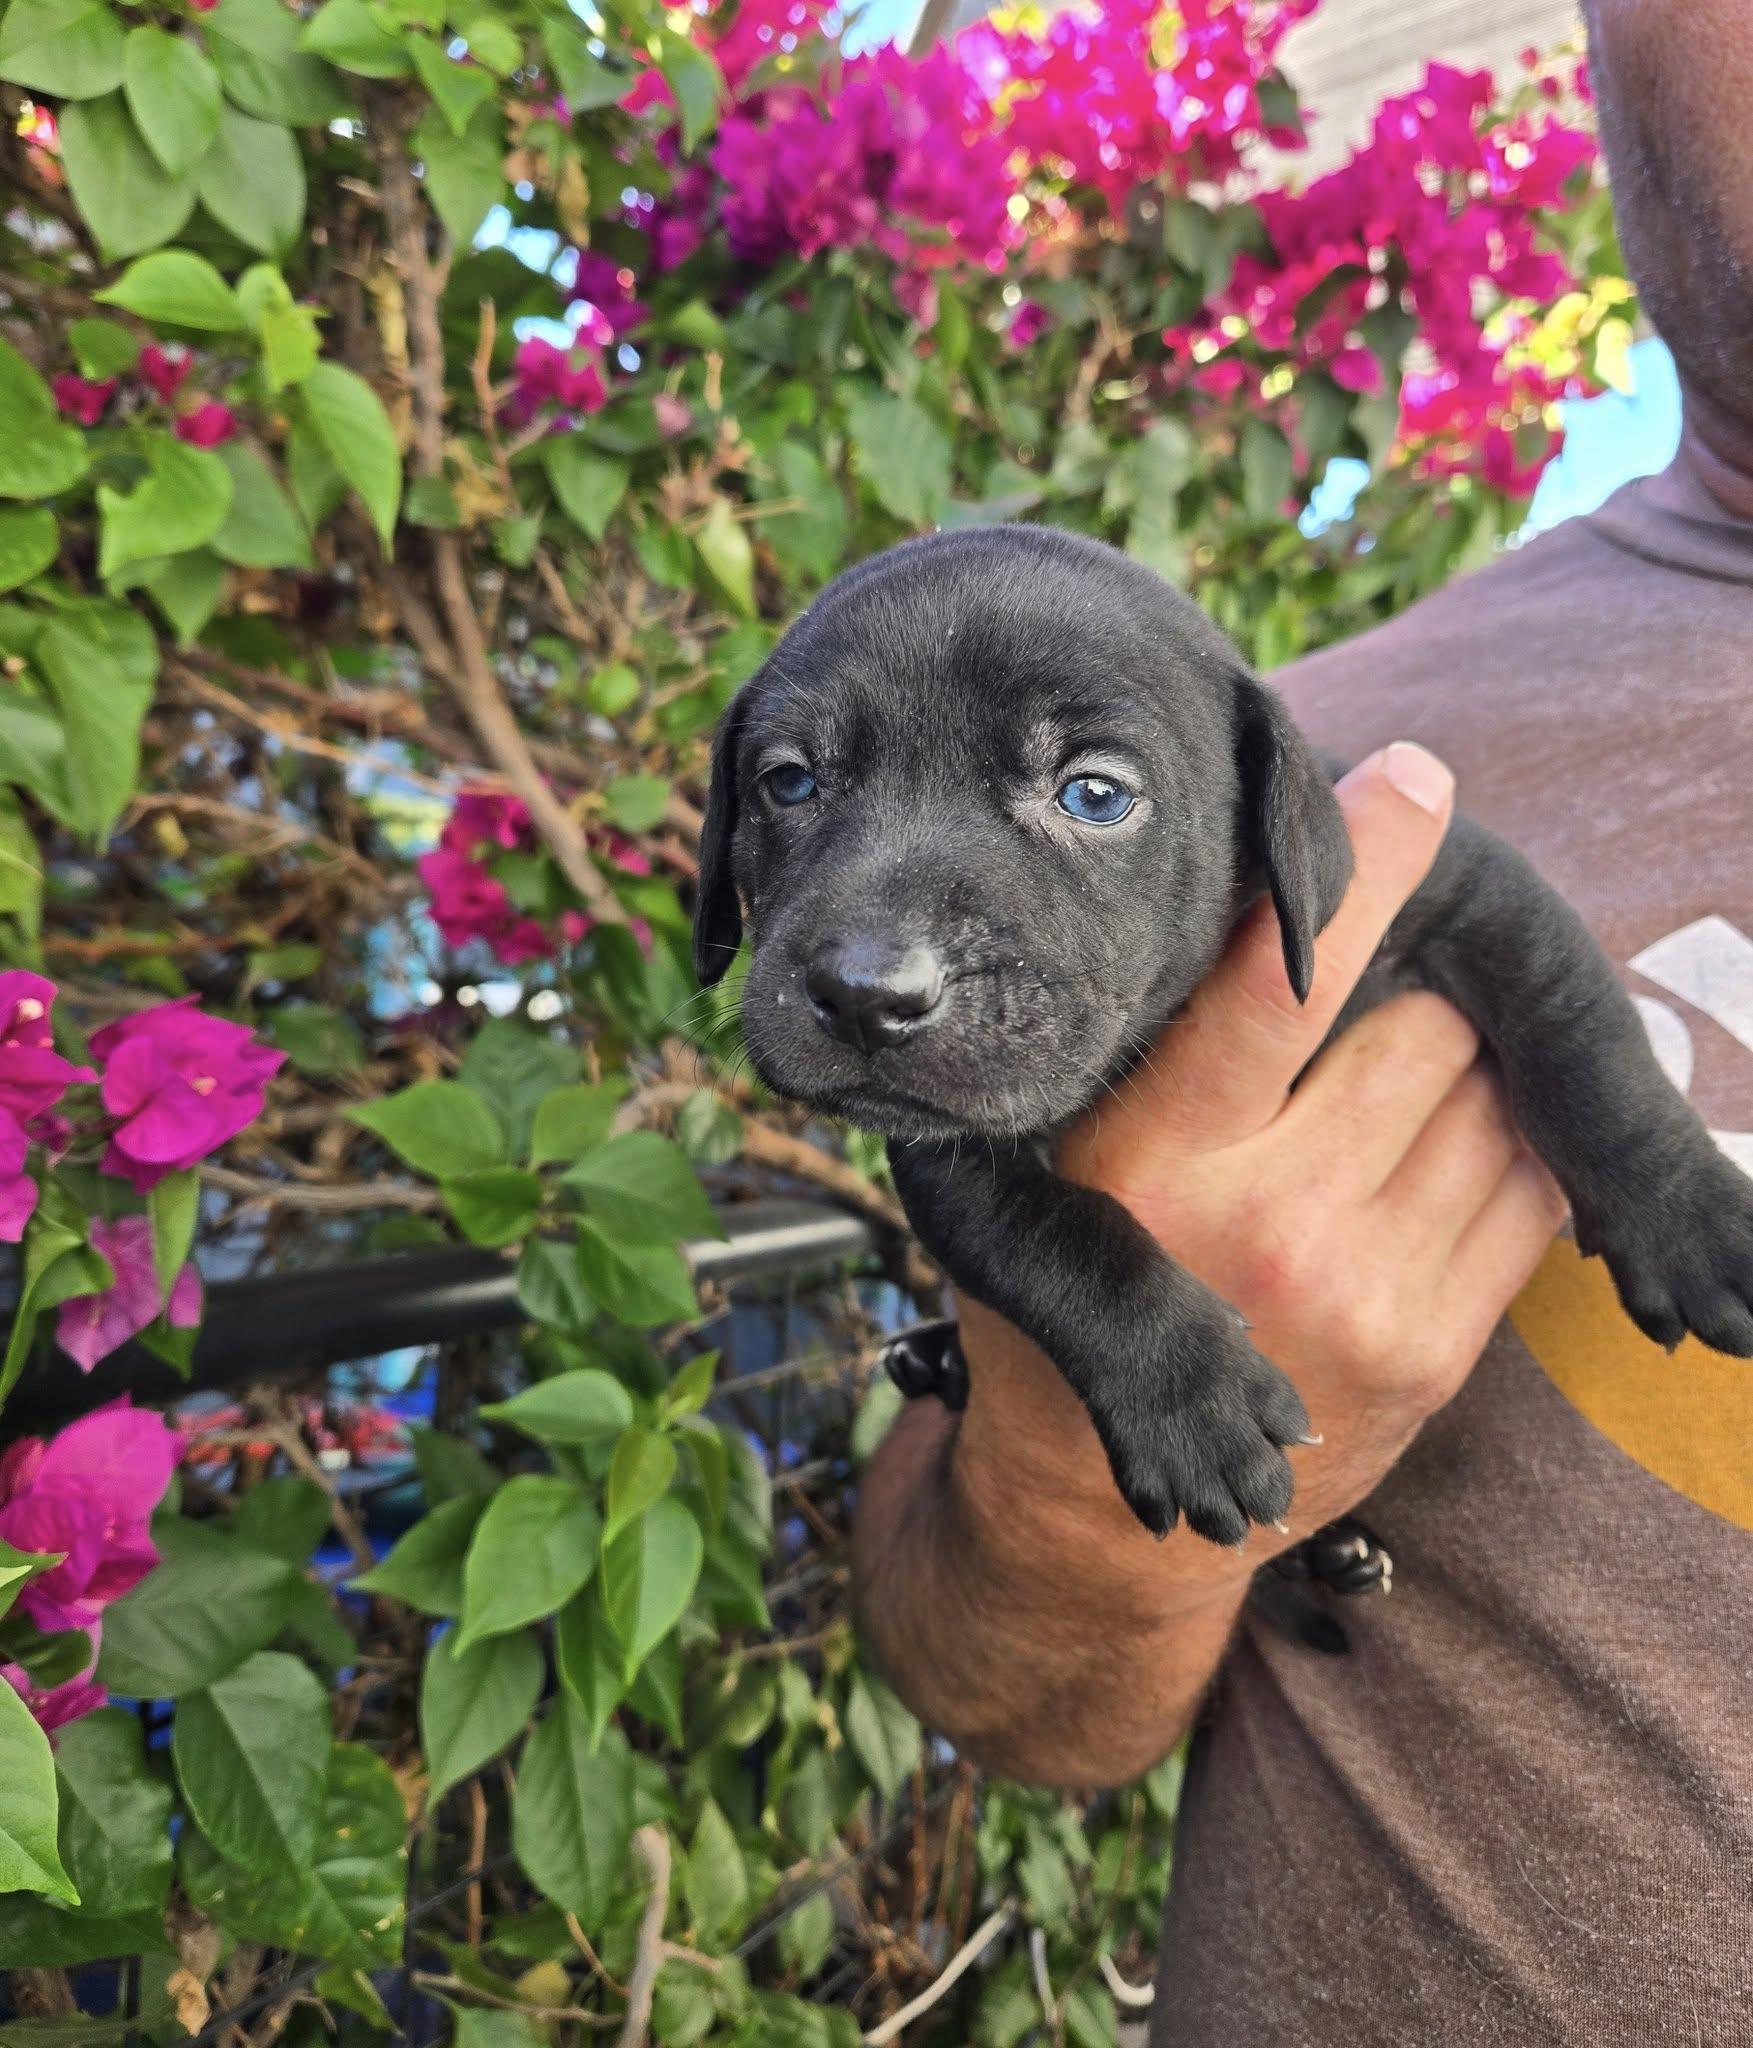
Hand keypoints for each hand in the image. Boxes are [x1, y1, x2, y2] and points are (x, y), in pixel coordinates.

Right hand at [952, 742, 1568, 1580]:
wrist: (1105, 1509)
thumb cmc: (1078, 1294)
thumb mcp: (1059, 1169)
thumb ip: (1147, 1061)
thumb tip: (1271, 914)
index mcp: (1147, 1161)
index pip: (1271, 983)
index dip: (1356, 869)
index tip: (1415, 780)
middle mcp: (1260, 1222)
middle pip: (1418, 1027)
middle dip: (1412, 989)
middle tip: (1380, 983)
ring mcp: (1361, 1291)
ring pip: (1486, 1098)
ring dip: (1461, 1064)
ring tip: (1394, 1081)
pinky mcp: (1432, 1348)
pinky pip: (1527, 1188)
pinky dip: (1505, 1139)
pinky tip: (1438, 1147)